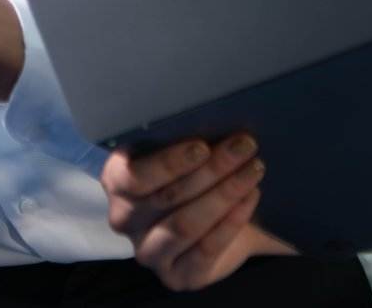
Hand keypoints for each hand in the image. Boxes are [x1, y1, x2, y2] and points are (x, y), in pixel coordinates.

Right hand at [101, 134, 279, 290]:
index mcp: (117, 181)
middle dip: (211, 170)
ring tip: (254, 169)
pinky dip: (231, 222)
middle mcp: (124, 219)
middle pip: (166, 196)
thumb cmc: (200, 173)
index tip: (202, 145)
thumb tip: (209, 95)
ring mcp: (148, 252)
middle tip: (244, 146)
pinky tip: (250, 198)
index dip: (167, 162)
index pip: (131, 175)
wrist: (227, 219)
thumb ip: (187, 134)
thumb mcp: (186, 152)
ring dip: (224, 194)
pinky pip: (205, 249)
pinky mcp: (176, 276)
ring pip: (184, 224)